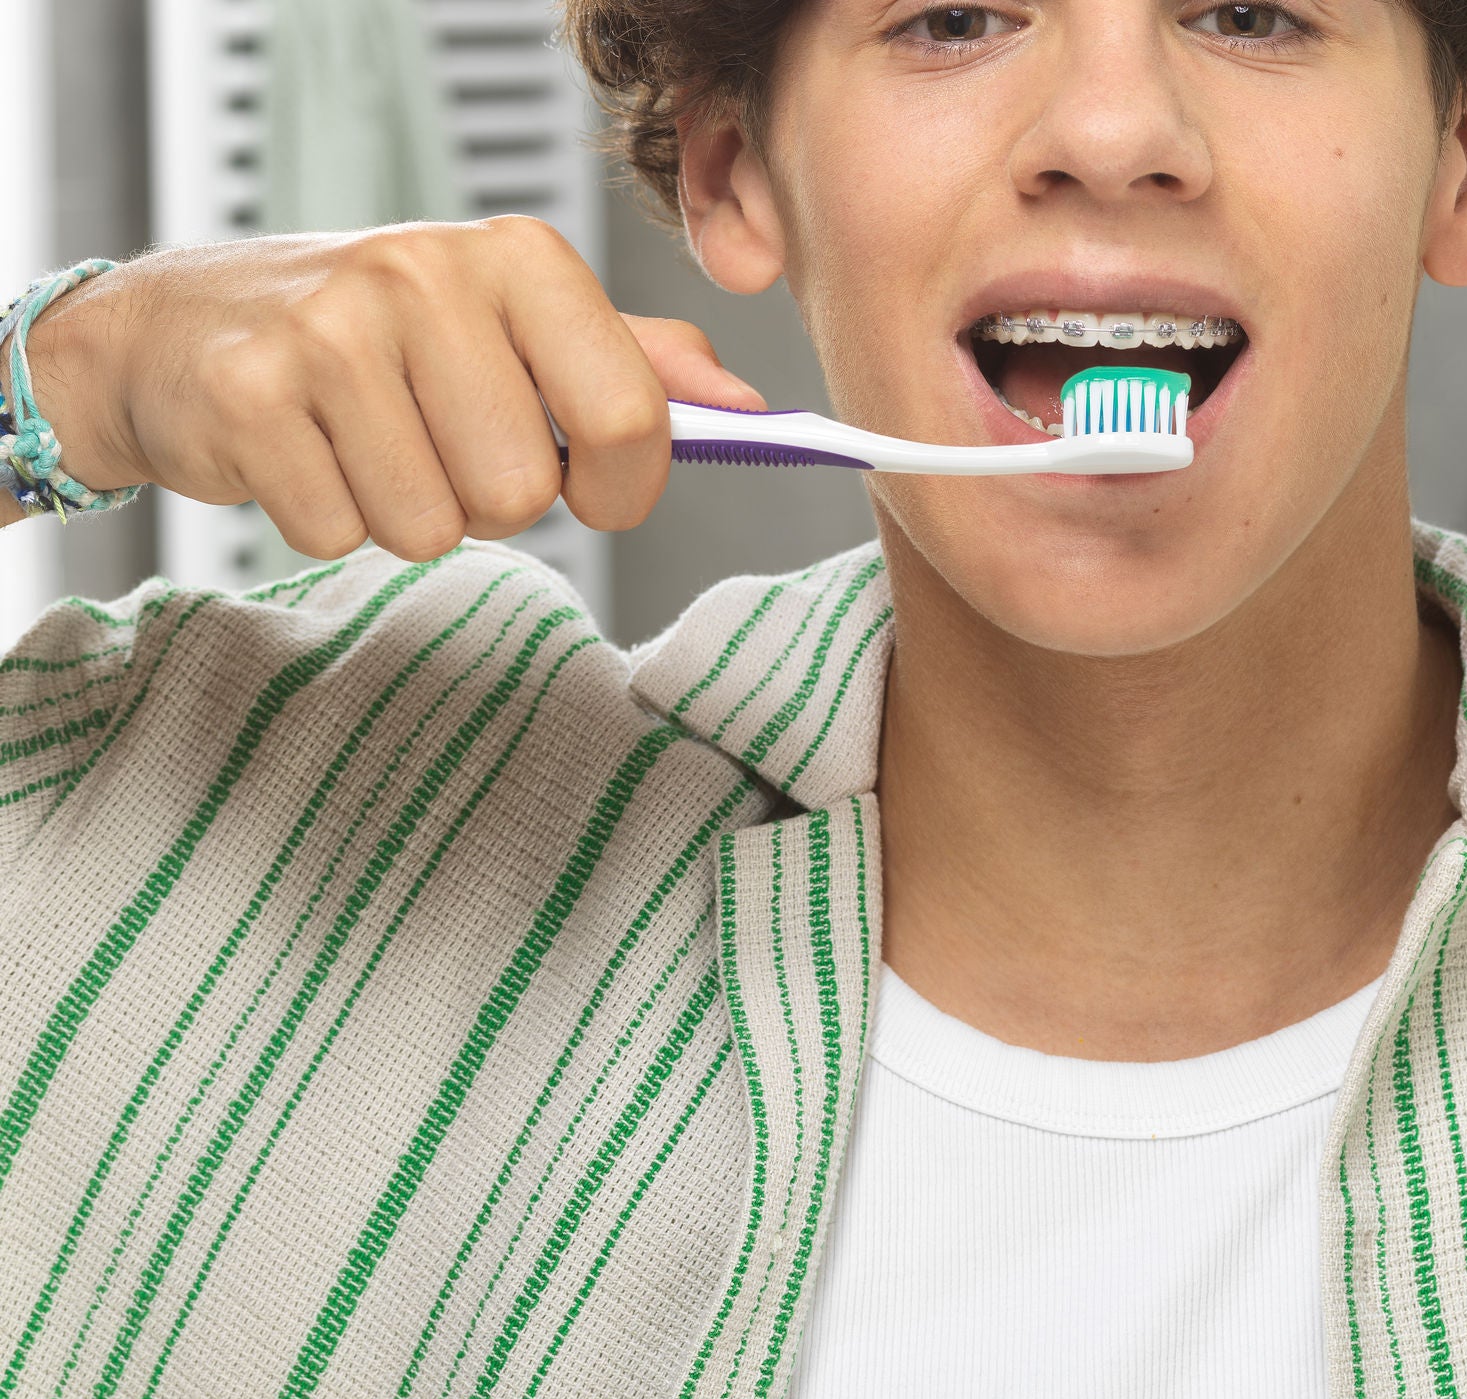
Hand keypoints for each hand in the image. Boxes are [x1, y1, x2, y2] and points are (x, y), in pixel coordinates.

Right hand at [22, 218, 764, 560]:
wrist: (183, 329)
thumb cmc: (374, 334)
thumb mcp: (516, 323)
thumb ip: (638, 365)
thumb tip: (745, 410)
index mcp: (518, 258)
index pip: (630, 417)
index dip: (622, 488)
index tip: (593, 488)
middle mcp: (425, 277)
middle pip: (525, 493)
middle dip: (490, 500)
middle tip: (439, 446)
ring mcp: (329, 333)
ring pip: (434, 526)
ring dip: (409, 514)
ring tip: (369, 445)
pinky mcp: (251, 398)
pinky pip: (344, 534)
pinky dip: (333, 520)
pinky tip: (309, 455)